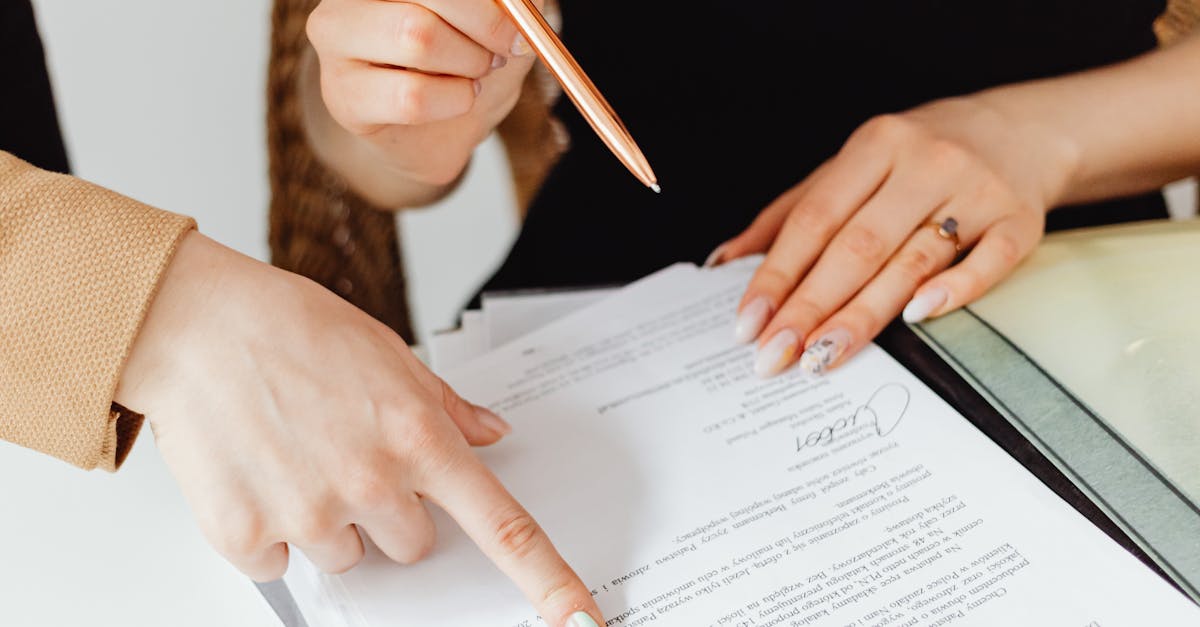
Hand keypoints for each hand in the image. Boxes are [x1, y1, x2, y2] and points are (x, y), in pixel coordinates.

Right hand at [115, 233, 601, 626]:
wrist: (195, 324)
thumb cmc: (293, 328)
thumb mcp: (390, 353)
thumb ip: (447, 407)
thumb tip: (492, 435)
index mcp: (418, 437)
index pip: (501, 527)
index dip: (548, 580)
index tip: (579, 619)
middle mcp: (371, 483)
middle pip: (414, 548)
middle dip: (392, 513)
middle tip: (351, 459)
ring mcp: (308, 513)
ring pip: (350, 558)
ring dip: (331, 523)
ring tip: (296, 457)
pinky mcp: (247, 535)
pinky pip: (282, 564)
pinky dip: (270, 531)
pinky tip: (257, 474)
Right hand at [305, 0, 540, 197]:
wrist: (443, 132)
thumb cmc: (468, 62)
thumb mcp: (500, 19)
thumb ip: (513, 1)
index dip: (489, 0)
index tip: (519, 17)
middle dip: (486, 24)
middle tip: (503, 48)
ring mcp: (336, 38)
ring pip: (417, 36)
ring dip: (469, 63)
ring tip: (475, 75)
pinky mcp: (342, 94)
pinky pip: (412, 96)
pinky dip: (455, 100)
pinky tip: (456, 99)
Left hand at [711, 96, 1077, 376]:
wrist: (1021, 131)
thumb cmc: (916, 159)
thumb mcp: (850, 167)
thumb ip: (787, 214)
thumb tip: (724, 262)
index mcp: (875, 145)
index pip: (814, 219)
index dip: (777, 274)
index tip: (748, 323)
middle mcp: (925, 162)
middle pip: (857, 246)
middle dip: (809, 307)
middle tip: (775, 356)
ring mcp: (977, 190)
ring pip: (911, 262)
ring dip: (862, 315)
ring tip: (822, 356)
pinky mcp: (1020, 220)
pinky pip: (987, 262)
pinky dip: (953, 291)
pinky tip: (915, 318)